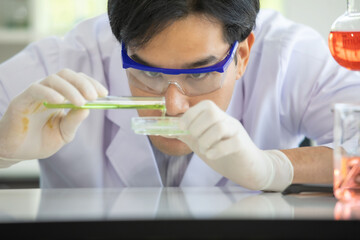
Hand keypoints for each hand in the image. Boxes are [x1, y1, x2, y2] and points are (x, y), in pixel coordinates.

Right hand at [0, 69, 107, 165]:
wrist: (16, 153)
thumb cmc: (39, 141)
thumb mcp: (64, 133)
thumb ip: (74, 121)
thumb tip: (88, 108)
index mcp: (60, 96)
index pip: (77, 81)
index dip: (91, 83)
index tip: (104, 93)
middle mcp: (48, 91)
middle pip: (67, 74)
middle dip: (84, 83)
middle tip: (94, 96)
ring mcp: (35, 94)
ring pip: (53, 79)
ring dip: (70, 89)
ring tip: (81, 102)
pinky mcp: (22, 100)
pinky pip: (36, 89)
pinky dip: (49, 93)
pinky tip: (59, 102)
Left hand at [177, 100, 292, 190]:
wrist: (247, 168)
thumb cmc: (223, 152)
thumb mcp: (200, 141)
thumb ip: (185, 135)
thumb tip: (164, 130)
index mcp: (218, 117)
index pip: (205, 105)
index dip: (190, 115)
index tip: (182, 128)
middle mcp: (228, 121)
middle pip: (211, 111)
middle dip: (196, 126)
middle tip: (194, 139)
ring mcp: (236, 133)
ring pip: (220, 126)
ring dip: (205, 140)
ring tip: (203, 149)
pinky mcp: (242, 147)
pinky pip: (230, 143)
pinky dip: (215, 150)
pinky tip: (211, 155)